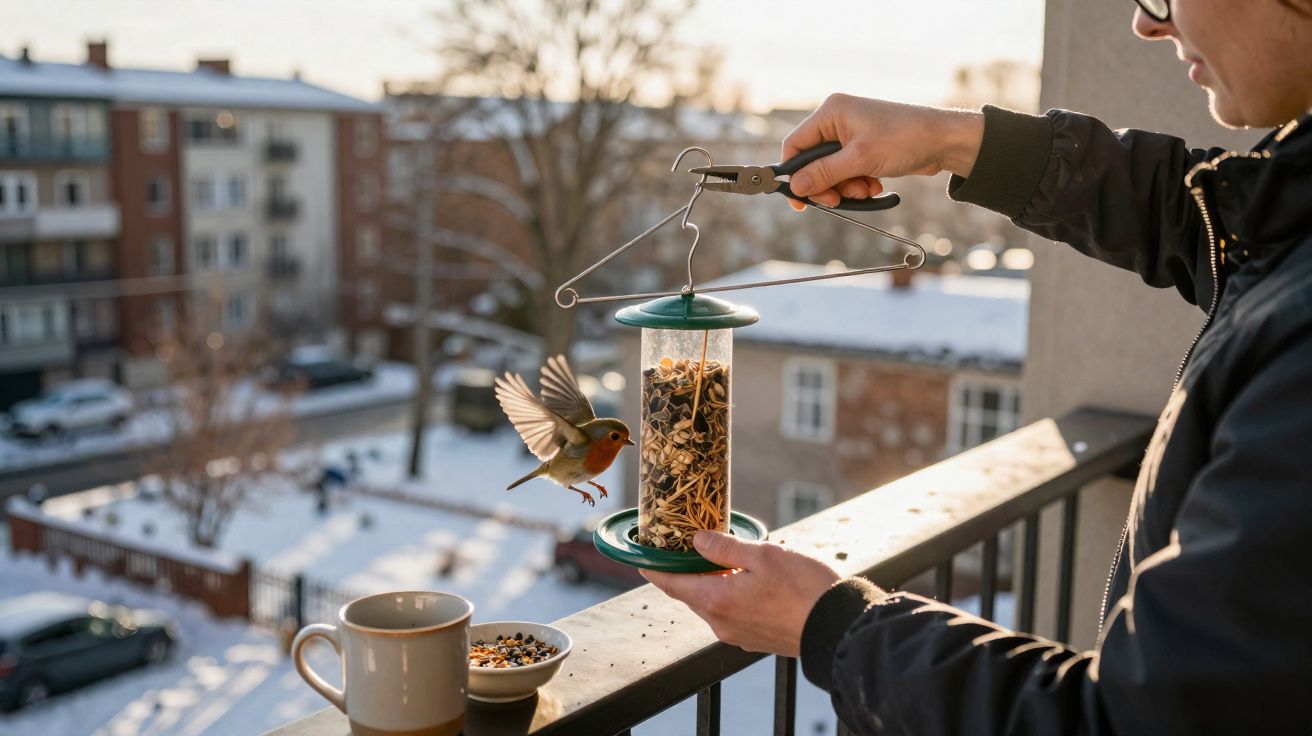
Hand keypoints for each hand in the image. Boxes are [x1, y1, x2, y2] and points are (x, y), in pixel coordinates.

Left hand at [641, 531, 840, 656]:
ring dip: (710, 584)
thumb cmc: (803, 588)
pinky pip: (732, 614)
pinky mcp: (757, 640)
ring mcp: (739, 635)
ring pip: (713, 605)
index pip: (673, 585)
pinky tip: (743, 581)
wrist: (836, 627)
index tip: (643, 561)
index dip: (656, 571)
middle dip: (685, 574)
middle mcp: (722, 623)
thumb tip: (697, 540)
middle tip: (682, 551)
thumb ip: (726, 547)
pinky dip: (729, 596)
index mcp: (716, 601)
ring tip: (716, 561)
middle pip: (692, 595)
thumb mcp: (763, 555)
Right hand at [781, 94, 984, 209]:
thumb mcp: (860, 159)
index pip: (796, 145)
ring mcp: (852, 135)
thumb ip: (824, 173)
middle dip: (827, 184)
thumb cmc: (904, 138)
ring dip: (846, 187)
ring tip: (867, 189)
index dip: (794, 174)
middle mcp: (838, 121)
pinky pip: (849, 172)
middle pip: (813, 162)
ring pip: (832, 171)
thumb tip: (796, 187)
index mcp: (831, 112)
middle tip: (837, 201)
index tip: (799, 201)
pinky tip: (875, 185)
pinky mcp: (865, 148)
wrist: (944, 140)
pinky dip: (858, 183)